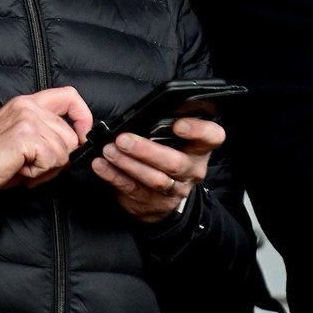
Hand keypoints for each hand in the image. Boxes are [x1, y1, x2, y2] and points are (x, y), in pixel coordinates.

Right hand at [0, 87, 92, 211]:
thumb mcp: (19, 140)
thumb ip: (44, 134)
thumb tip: (72, 146)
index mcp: (25, 103)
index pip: (69, 96)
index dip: (83, 118)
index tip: (81, 137)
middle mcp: (27, 106)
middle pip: (71, 135)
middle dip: (59, 159)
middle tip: (34, 168)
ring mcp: (27, 119)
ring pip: (64, 151)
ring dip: (47, 168)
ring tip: (23, 169)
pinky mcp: (25, 136)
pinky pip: (53, 160)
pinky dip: (39, 173)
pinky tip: (20, 171)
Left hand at [91, 116, 224, 222]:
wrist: (161, 196)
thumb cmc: (164, 153)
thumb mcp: (172, 138)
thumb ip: (164, 124)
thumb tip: (141, 111)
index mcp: (199, 148)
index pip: (211, 136)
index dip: (198, 130)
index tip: (178, 124)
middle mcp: (191, 169)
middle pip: (176, 162)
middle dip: (147, 150)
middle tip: (124, 139)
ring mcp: (173, 189)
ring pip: (154, 179)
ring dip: (128, 163)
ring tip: (109, 150)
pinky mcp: (151, 201)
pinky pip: (132, 188)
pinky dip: (114, 176)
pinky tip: (101, 165)